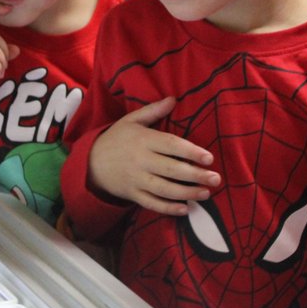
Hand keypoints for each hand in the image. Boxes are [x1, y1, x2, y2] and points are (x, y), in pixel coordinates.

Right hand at [88, 96, 220, 214]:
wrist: (90, 162)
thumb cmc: (116, 139)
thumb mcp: (131, 121)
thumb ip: (153, 110)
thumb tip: (173, 99)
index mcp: (143, 140)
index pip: (170, 145)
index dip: (191, 152)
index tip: (209, 158)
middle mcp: (140, 161)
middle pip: (171, 170)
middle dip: (196, 175)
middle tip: (216, 179)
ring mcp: (136, 180)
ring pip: (164, 189)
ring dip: (187, 193)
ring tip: (206, 193)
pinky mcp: (132, 194)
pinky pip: (152, 203)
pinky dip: (168, 208)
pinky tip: (185, 209)